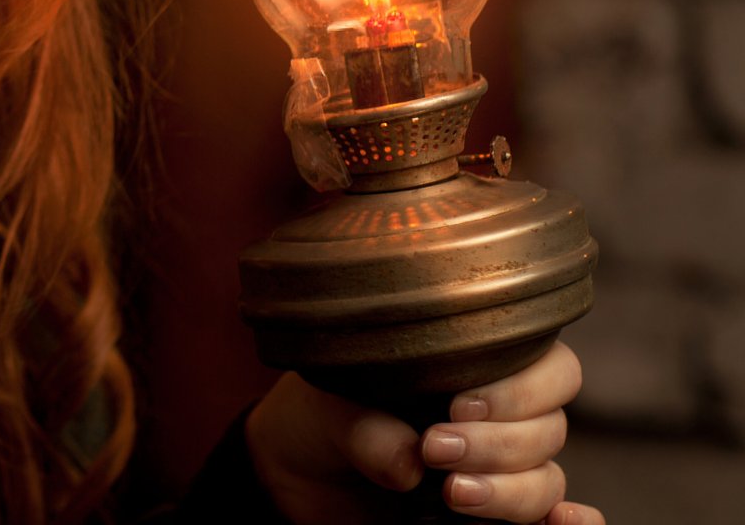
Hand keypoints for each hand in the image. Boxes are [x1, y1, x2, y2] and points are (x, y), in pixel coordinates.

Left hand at [243, 341, 604, 523]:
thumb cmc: (323, 419)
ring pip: (547, 479)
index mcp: (478, 367)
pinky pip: (555, 519)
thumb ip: (366, 426)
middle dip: (499, 443)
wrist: (302, 473)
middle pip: (551, 427)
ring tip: (452, 494)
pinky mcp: (495, 515)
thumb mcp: (328, 408)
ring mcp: (503, 469)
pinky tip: (560, 522)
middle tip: (437, 448)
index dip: (519, 388)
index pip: (549, 368)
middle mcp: (503, 417)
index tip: (458, 405)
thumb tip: (409, 464)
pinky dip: (573, 523)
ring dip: (509, 489)